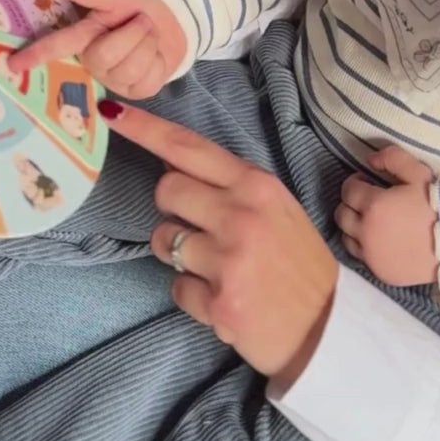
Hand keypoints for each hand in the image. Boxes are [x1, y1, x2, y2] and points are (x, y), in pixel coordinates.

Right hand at [8, 0, 187, 98]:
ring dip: (147, 43)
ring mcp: (114, 80)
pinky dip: (158, 59)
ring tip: (149, 35)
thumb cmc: (137, 6)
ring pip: (128, 66)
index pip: (57, 45)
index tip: (11, 64)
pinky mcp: (137, 91)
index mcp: (84, 36)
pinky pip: (146, 77)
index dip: (34, 55)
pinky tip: (156, 54)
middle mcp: (93, 62)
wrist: (172, 20)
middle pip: (104, 55)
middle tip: (141, 22)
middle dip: (130, 34)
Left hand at [102, 100, 338, 387]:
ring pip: (161, 239)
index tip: (111, 112)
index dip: (145, 128)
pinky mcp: (218, 302)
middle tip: (201, 228)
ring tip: (216, 267)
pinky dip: (192, 294)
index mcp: (257, 186)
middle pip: (165, 190)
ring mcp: (229, 260)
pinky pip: (175, 287)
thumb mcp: (276, 208)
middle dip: (172, 208)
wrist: (327, 328)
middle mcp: (241, 216)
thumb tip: (171, 160)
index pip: (188, 148)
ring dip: (178, 253)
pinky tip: (222, 297)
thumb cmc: (298, 264)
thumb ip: (229, 186)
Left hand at [335, 147, 437, 287]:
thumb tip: (370, 159)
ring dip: (354, 226)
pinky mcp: (380, 273)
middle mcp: (365, 232)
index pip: (348, 190)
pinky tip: (382, 240)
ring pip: (346, 237)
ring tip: (373, 222)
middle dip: (351, 203)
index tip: (367, 181)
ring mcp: (371, 255)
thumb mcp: (421, 174)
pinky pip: (361, 257)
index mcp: (373, 205)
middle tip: (368, 200)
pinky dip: (365, 247)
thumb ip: (393, 159)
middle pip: (342, 214)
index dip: (355, 182)